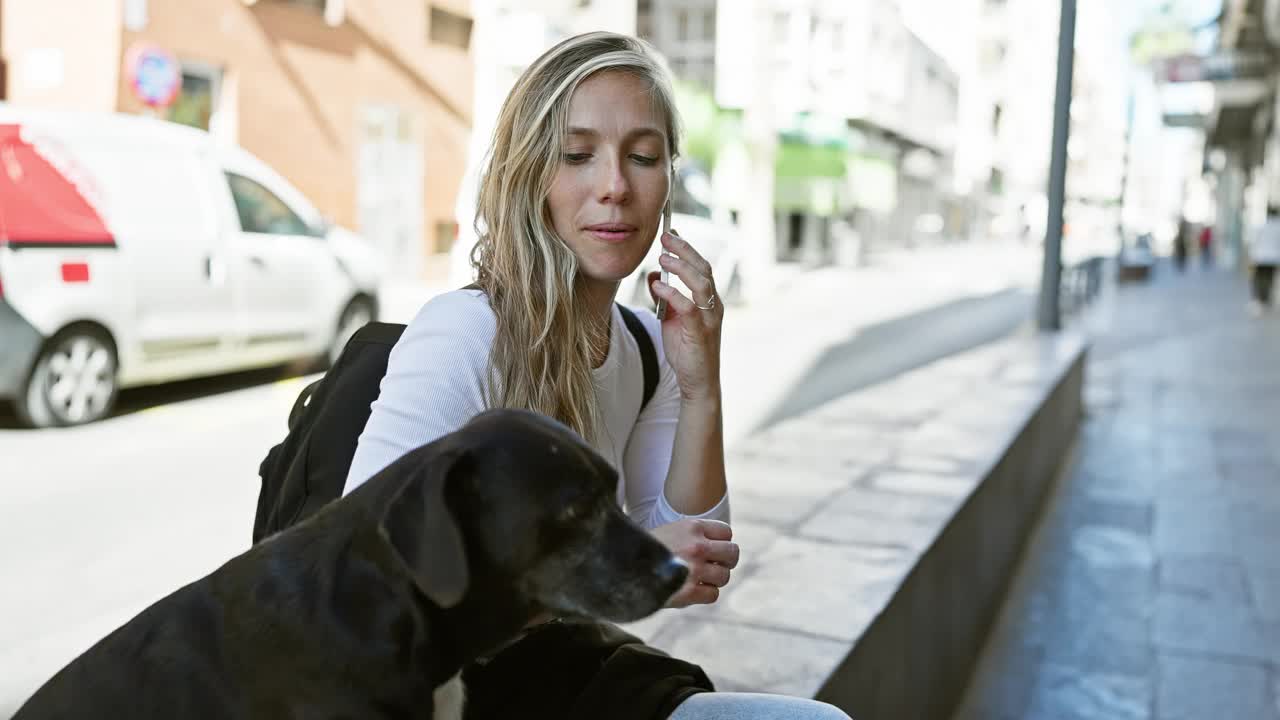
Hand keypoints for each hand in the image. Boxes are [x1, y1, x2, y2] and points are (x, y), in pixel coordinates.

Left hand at [648, 230, 723, 402]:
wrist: (697, 382)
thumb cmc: (686, 350)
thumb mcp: (672, 318)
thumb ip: (665, 297)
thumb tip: (654, 275)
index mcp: (709, 300)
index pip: (701, 266)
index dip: (687, 248)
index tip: (670, 233)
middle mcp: (713, 305)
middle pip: (704, 269)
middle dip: (684, 250)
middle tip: (665, 237)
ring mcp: (709, 318)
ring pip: (702, 283)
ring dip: (681, 268)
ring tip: (662, 257)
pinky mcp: (701, 332)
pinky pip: (689, 307)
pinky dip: (673, 293)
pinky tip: (658, 285)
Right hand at [649, 518, 739, 607]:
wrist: (621, 566)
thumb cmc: (648, 549)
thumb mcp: (672, 530)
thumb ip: (696, 535)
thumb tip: (724, 548)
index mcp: (693, 526)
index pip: (727, 533)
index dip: (721, 543)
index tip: (711, 550)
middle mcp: (697, 545)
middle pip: (733, 554)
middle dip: (725, 561)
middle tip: (712, 566)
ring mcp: (694, 569)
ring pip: (725, 576)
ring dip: (714, 580)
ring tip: (698, 579)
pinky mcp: (689, 591)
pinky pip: (713, 594)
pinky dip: (705, 595)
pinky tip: (692, 591)